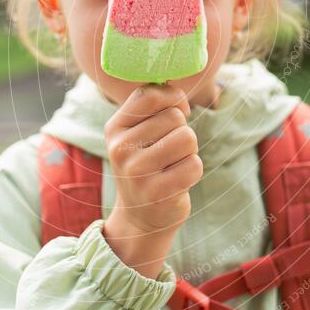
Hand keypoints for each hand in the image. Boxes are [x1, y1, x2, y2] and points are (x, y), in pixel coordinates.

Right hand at [102, 83, 202, 277]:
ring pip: (187, 138)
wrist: (140, 216)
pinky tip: (177, 182)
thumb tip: (178, 93)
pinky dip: (193, 171)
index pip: (150, 94)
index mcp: (115, 128)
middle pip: (175, 117)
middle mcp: (120, 148)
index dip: (174, 97)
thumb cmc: (147, 165)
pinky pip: (194, 165)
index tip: (177, 111)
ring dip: (189, 151)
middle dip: (182, 130)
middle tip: (170, 151)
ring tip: (174, 164)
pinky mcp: (156, 194)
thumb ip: (154, 107)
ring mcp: (136, 172)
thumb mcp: (139, 133)